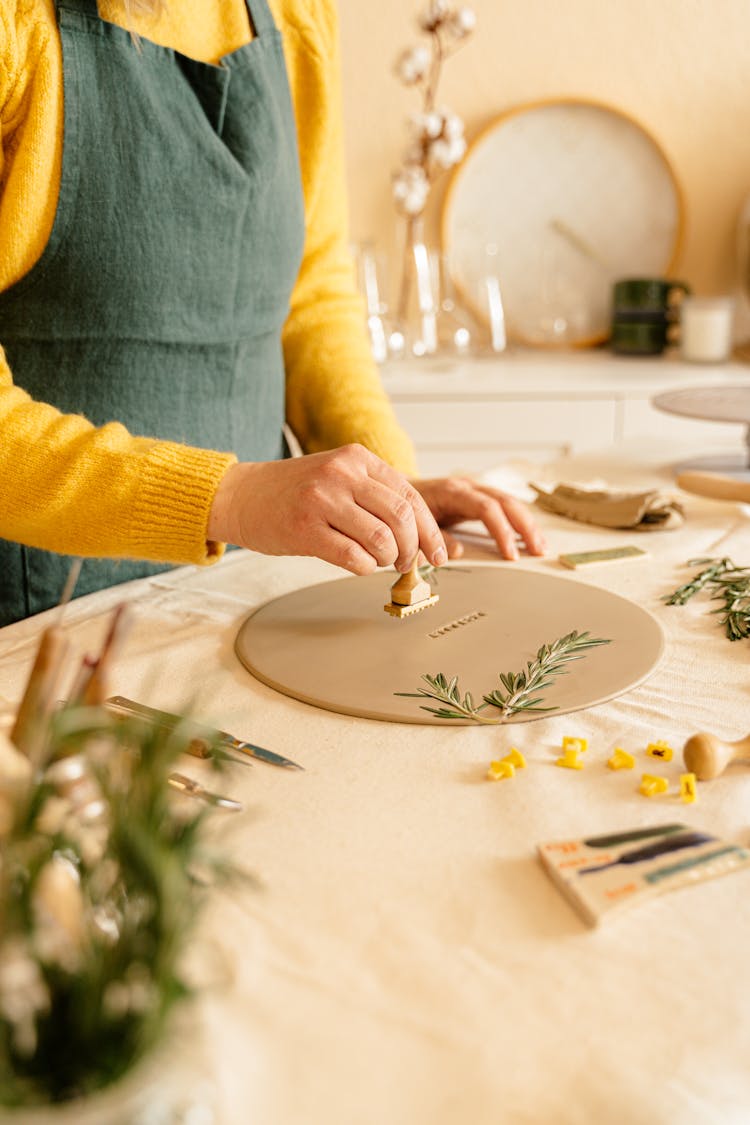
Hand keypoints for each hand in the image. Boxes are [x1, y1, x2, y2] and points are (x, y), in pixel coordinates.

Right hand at [207, 444, 447, 574]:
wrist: (240, 495)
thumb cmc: (293, 493)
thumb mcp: (337, 477)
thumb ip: (374, 496)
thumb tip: (418, 534)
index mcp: (356, 459)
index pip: (410, 495)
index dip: (430, 530)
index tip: (438, 552)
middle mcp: (341, 474)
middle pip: (401, 517)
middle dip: (413, 548)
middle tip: (407, 563)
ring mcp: (322, 500)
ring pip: (381, 539)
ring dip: (388, 560)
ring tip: (379, 562)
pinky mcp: (304, 529)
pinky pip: (353, 557)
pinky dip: (364, 568)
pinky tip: (357, 564)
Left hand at [411, 477, 545, 560]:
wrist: (393, 491)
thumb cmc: (404, 508)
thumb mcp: (414, 524)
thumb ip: (433, 538)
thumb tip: (457, 552)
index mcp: (452, 492)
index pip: (486, 509)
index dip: (502, 531)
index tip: (511, 554)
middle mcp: (466, 487)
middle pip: (505, 502)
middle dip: (524, 527)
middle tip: (537, 550)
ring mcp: (473, 490)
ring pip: (508, 502)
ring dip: (526, 524)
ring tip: (540, 546)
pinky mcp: (475, 497)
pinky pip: (502, 506)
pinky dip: (518, 521)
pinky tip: (528, 536)